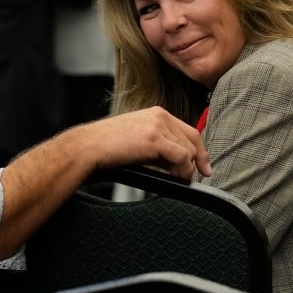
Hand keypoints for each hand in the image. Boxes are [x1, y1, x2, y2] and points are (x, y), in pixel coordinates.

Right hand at [82, 106, 211, 179]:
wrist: (89, 146)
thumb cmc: (109, 147)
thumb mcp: (139, 142)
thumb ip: (161, 147)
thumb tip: (180, 163)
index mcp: (157, 113)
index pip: (189, 131)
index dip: (200, 152)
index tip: (204, 168)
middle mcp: (160, 115)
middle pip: (193, 140)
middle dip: (196, 162)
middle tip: (188, 179)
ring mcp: (158, 125)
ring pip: (189, 150)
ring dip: (186, 169)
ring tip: (176, 179)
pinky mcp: (154, 138)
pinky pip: (181, 156)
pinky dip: (182, 170)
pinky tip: (174, 177)